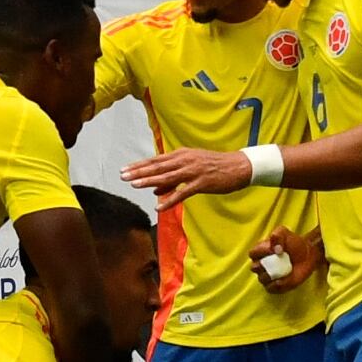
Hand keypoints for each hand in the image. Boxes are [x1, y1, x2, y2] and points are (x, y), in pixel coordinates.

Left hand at [122, 146, 253, 210]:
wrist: (239, 166)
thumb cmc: (214, 166)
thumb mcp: (191, 167)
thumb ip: (172, 178)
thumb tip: (154, 188)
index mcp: (181, 155)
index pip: (155, 160)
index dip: (139, 165)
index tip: (124, 169)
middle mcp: (185, 160)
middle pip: (158, 167)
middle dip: (139, 172)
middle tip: (122, 175)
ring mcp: (193, 172)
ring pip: (167, 177)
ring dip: (149, 181)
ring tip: (134, 185)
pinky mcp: (202, 183)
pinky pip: (182, 193)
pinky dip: (170, 199)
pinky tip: (159, 206)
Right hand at [249, 227, 322, 291]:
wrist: (308, 254)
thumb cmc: (293, 242)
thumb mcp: (284, 232)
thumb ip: (277, 235)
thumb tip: (274, 248)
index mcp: (260, 251)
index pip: (252, 254)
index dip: (260, 252)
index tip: (273, 249)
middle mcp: (262, 264)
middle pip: (254, 268)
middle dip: (263, 265)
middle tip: (275, 261)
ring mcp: (268, 276)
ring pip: (262, 279)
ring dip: (271, 275)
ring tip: (282, 270)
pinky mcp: (276, 286)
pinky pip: (270, 289)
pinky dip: (276, 285)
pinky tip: (284, 279)